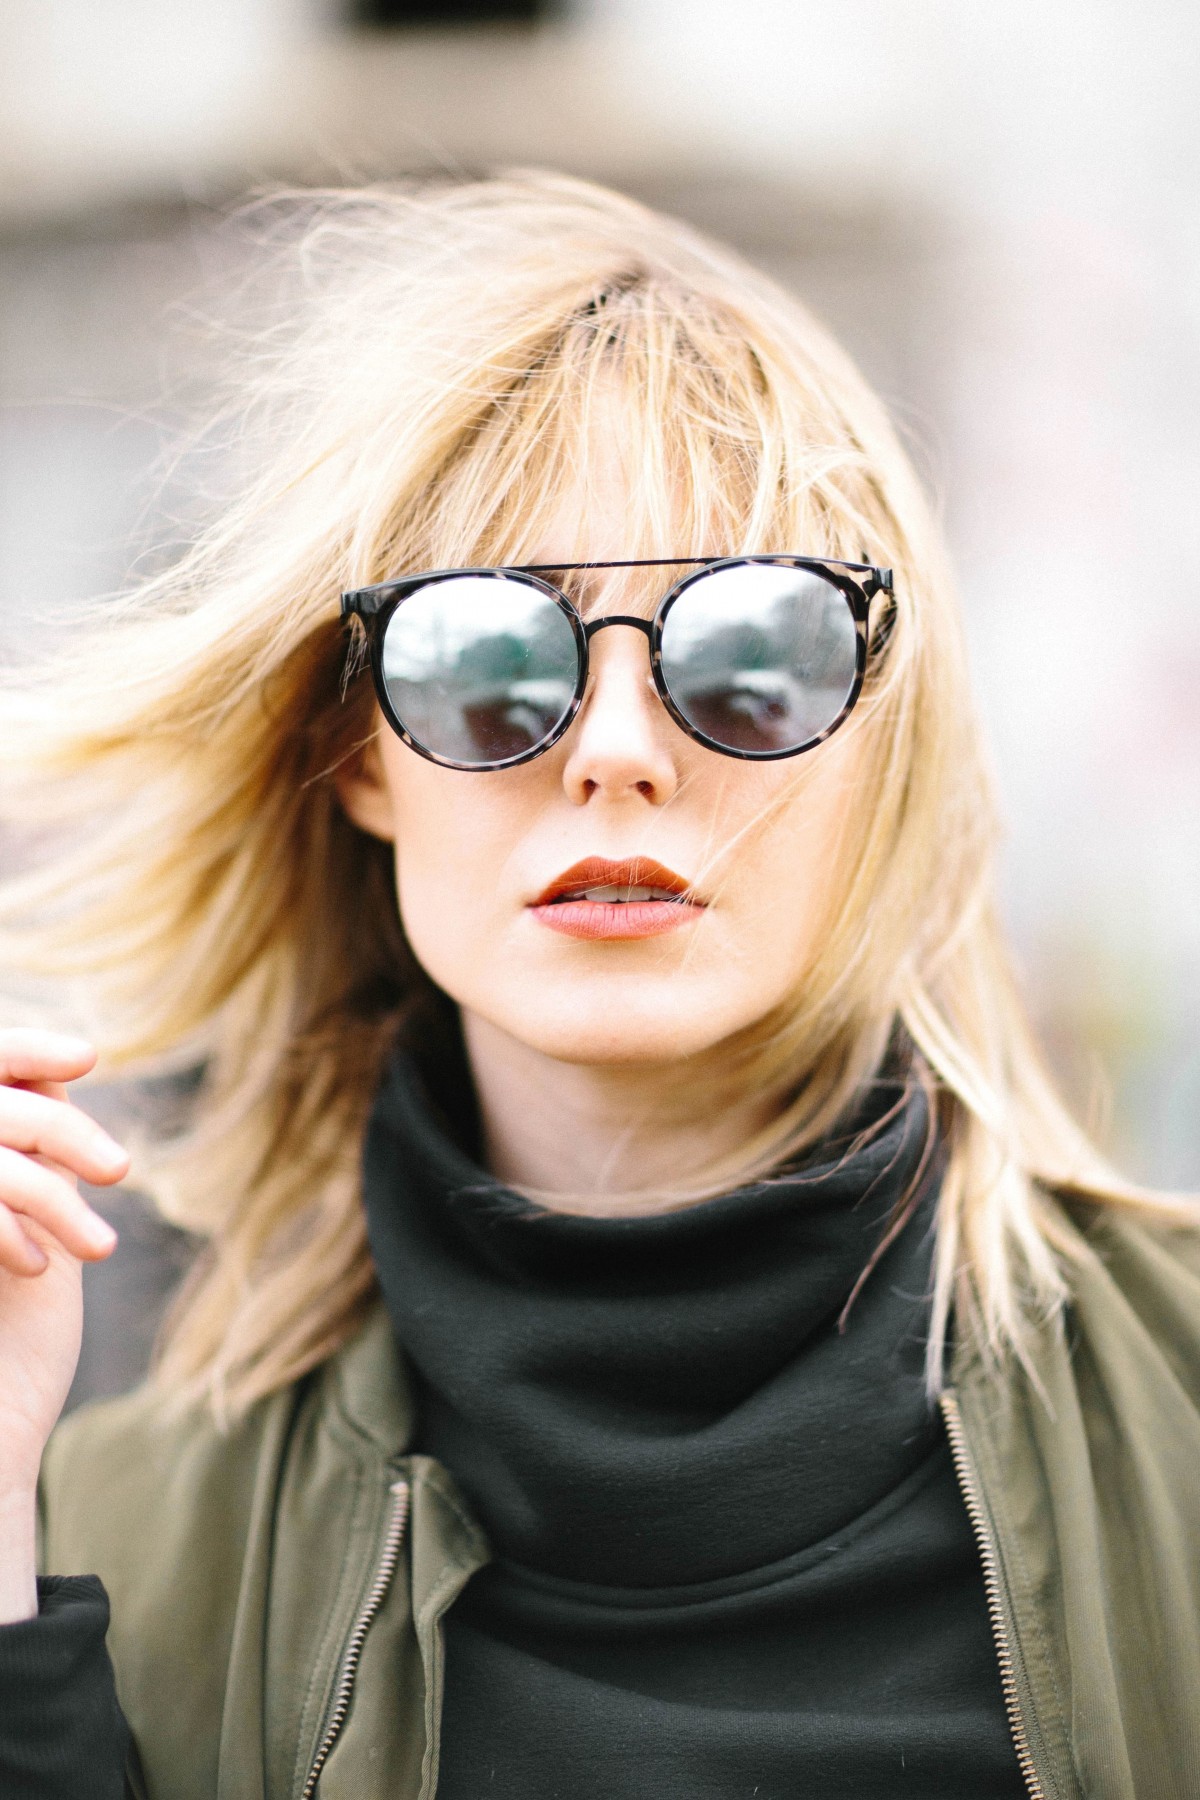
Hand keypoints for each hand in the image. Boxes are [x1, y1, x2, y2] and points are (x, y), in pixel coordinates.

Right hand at [0, 1029, 127, 1621]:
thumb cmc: (11, 1342)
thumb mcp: (33, 1229)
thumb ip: (32, 1152)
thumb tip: (61, 1072)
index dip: (21, 1048)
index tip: (87, 1056)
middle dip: (58, 1128)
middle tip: (118, 1171)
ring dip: (48, 1193)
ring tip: (98, 1247)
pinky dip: (6, 1224)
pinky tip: (39, 1267)